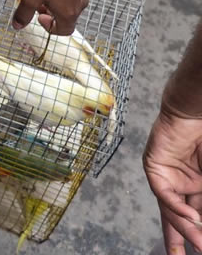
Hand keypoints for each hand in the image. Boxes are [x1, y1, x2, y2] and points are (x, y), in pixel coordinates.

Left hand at [144, 107, 201, 253]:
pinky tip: (192, 217)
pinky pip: (164, 193)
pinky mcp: (154, 166)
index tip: (199, 250)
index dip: (196, 233)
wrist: (196, 112)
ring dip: (184, 228)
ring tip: (198, 245)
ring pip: (172, 209)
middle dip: (186, 238)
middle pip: (181, 217)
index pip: (196, 215)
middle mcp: (182, 183)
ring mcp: (168, 175)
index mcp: (198, 185)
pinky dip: (176, 207)